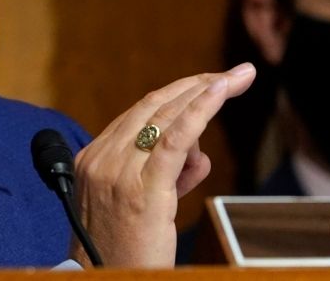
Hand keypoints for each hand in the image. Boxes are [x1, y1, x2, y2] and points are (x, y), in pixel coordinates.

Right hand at [71, 63, 255, 267]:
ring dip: (207, 91)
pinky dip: (201, 108)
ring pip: (167, 116)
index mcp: (92, 160)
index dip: (178, 95)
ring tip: (237, 79)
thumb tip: (199, 155)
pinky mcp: (144, 189)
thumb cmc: (124, 254)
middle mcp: (101, 160)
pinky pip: (175, 138)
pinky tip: (220, 90)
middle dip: (197, 84)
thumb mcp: (137, 206)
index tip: (208, 84)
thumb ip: (164, 176)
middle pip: (154, 106)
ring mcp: (118, 172)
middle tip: (234, 74)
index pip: (139, 114)